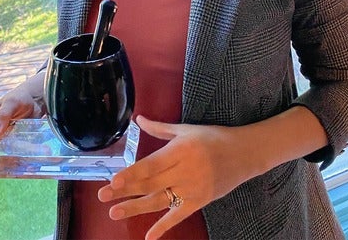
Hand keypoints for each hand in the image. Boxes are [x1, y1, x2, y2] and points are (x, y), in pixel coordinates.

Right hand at [0, 74, 45, 188]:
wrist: (37, 96)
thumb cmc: (20, 97)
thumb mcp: (11, 103)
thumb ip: (2, 117)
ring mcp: (4, 142)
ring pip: (0, 159)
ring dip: (4, 169)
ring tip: (13, 174)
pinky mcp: (17, 145)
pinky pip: (16, 157)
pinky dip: (20, 163)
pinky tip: (28, 169)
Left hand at [97, 115, 266, 239]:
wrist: (245, 153)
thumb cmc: (215, 138)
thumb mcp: (188, 129)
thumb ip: (161, 128)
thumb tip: (138, 120)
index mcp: (182, 150)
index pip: (151, 165)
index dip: (131, 174)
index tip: (112, 181)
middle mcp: (186, 170)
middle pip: (150, 184)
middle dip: (125, 191)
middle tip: (102, 197)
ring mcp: (193, 188)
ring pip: (159, 201)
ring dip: (136, 208)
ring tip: (115, 213)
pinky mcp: (200, 201)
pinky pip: (178, 216)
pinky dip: (163, 227)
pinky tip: (149, 237)